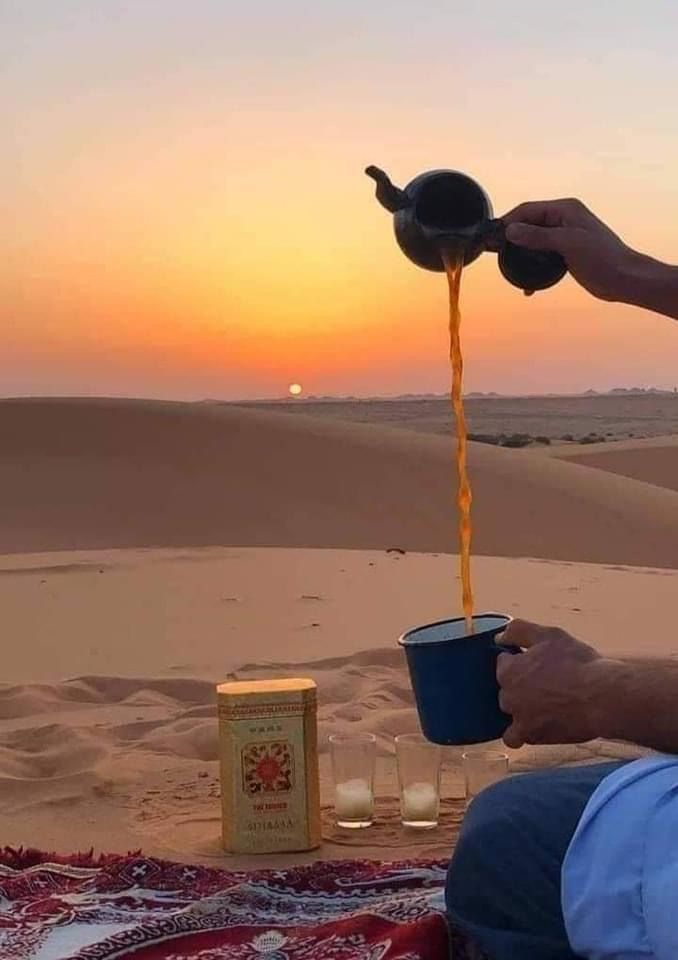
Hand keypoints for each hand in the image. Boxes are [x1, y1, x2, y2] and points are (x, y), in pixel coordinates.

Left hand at [497, 619, 602, 748]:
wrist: (603, 698)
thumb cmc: (578, 664)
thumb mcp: (549, 635)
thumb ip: (519, 631)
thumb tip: (500, 637)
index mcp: (509, 671)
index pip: (503, 662)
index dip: (520, 660)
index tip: (537, 662)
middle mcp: (509, 697)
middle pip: (506, 689)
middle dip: (521, 685)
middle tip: (546, 682)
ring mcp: (520, 719)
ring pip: (510, 714)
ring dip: (520, 710)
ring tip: (542, 705)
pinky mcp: (534, 737)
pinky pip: (517, 737)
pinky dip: (524, 732)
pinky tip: (541, 723)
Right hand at [502, 199, 640, 301]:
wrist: (623, 278)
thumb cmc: (603, 257)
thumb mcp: (568, 243)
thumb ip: (538, 236)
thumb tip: (511, 230)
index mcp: (565, 209)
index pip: (528, 210)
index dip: (509, 222)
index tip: (492, 236)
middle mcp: (563, 220)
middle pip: (528, 225)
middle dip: (511, 239)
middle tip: (494, 253)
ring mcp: (564, 237)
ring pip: (533, 242)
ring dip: (521, 255)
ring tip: (507, 268)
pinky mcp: (565, 254)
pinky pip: (542, 256)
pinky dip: (532, 267)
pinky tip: (527, 283)